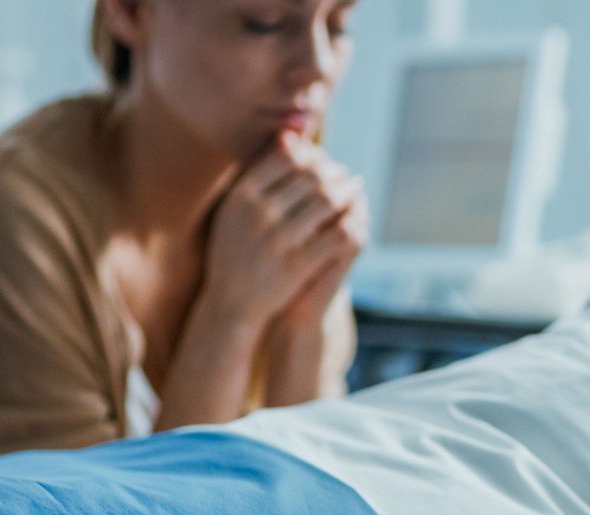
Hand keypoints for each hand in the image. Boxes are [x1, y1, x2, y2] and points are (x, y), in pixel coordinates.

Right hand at [202, 134, 364, 326]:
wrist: (231, 303)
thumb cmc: (235, 251)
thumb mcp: (235, 210)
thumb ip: (259, 173)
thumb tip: (291, 136)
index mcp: (242, 195)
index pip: (286, 158)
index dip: (311, 155)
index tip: (323, 159)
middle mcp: (259, 213)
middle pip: (310, 177)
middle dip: (334, 172)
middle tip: (346, 173)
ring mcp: (279, 239)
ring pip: (327, 202)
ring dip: (348, 191)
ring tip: (355, 187)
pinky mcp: (299, 264)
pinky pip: (336, 234)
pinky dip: (352, 220)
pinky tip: (357, 216)